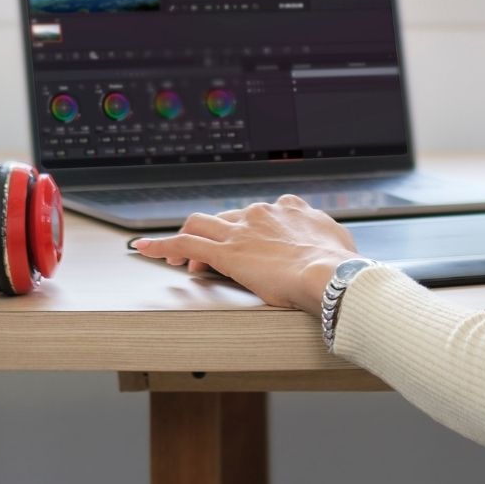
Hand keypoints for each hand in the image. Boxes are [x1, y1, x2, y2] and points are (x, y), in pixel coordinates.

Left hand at [129, 195, 358, 313]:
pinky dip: (162, 245)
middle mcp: (262, 213)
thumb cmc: (340, 265)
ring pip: (201, 224)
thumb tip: (334, 248)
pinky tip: (145, 249)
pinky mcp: (226, 252)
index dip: (246, 229)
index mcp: (290, 209)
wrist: (329, 274)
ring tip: (177, 256)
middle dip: (216, 236)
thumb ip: (327, 238)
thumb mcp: (339, 243)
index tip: (246, 243)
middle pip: (226, 218)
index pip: (258, 213)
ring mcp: (241, 231)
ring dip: (187, 239)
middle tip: (210, 258)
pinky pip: (185, 243)